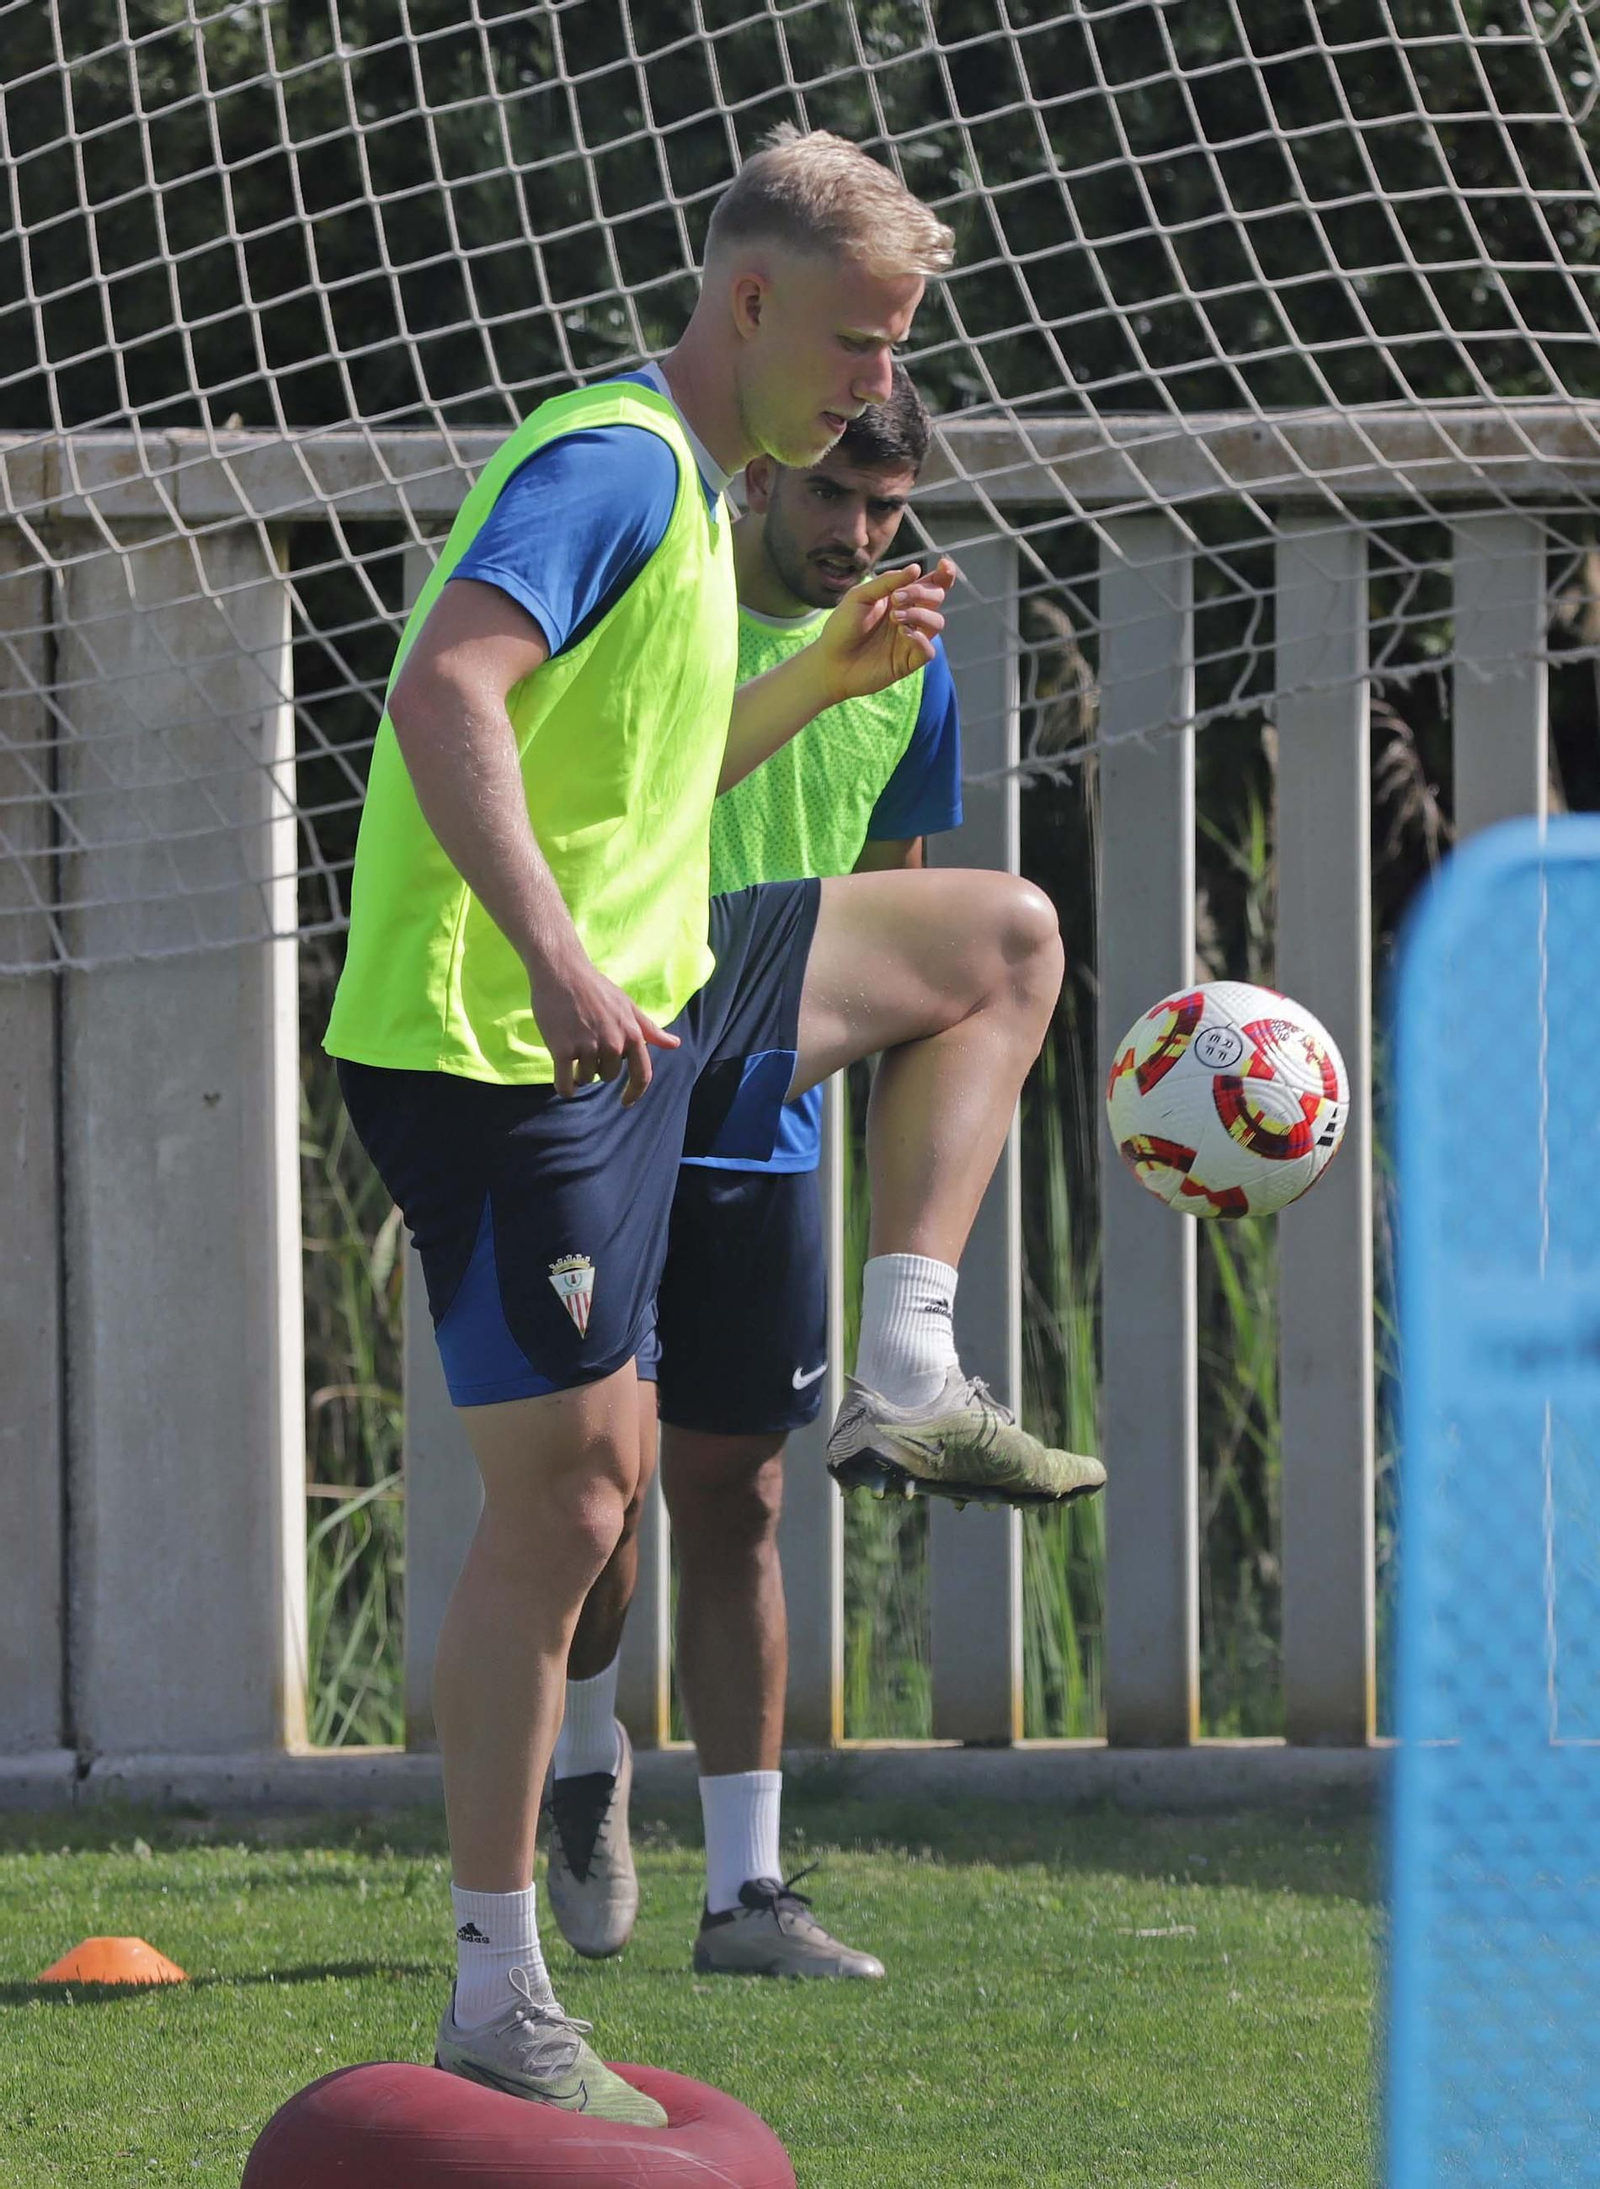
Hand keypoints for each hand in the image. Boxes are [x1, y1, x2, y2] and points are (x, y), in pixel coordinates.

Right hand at [526, 941, 679, 1104]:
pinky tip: (564, 1082)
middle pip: (608, 1076)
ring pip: (586, 1078)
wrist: (562, 972)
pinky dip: (565, 1087)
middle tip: (587, 1044)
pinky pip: (565, 1083)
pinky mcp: (562, 1050)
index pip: (642, 1074)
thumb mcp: (629, 1006)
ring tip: (573, 1046)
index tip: (626, 1102)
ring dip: (579, 1070)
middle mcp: (613, 1043)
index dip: (635, 1092)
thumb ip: (651, 1030)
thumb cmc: (597, 988)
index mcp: (632, 1034)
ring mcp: (587, 1047)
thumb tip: (675, 1044)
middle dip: (598, 1066)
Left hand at [814, 557, 956, 703]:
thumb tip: (916, 569)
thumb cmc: (842, 627)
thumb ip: (887, 582)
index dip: (944, 574)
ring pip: (937, 622)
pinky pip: (929, 649)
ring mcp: (911, 639)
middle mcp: (910, 616)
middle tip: (896, 598)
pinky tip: (903, 633)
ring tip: (894, 617)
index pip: (931, 583)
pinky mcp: (908, 661)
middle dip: (922, 592)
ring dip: (919, 614)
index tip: (944, 565)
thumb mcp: (860, 596)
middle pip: (937, 598)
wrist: (829, 662)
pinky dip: (920, 638)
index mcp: (900, 597)